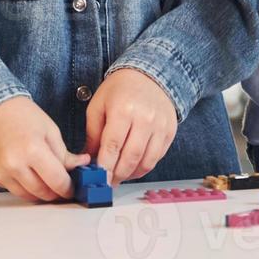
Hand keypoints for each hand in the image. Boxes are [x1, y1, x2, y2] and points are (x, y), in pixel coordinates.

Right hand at [0, 96, 89, 201]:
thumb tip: (81, 165)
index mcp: (33, 150)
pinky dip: (23, 186)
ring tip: (47, 183)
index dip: (67, 188)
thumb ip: (64, 153)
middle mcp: (14, 164)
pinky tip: (28, 175)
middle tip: (62, 187)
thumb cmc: (22, 116)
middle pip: (41, 192)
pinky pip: (11, 189)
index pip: (56, 181)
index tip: (72, 189)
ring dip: (39, 193)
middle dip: (55, 193)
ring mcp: (0, 172)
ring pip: (26, 195)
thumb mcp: (50, 130)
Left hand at [86, 68, 176, 185]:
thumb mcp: (98, 106)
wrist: (149, 75)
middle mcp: (145, 119)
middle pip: (130, 157)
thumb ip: (93, 135)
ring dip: (130, 174)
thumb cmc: (119, 90)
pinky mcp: (170, 131)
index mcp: (124, 110)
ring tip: (119, 176)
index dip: (104, 167)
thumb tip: (88, 162)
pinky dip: (144, 167)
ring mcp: (160, 126)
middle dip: (116, 175)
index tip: (97, 180)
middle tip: (106, 183)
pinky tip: (132, 167)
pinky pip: (157, 157)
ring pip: (146, 161)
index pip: (113, 146)